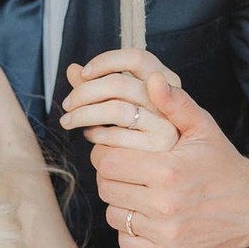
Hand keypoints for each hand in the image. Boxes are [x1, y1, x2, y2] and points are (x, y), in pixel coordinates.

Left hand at [61, 48, 181, 152]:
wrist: (181, 188)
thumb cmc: (149, 140)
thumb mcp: (137, 110)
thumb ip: (102, 89)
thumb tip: (72, 69)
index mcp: (170, 89)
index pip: (138, 58)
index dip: (106, 61)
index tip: (84, 73)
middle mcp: (172, 106)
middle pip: (119, 84)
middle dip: (84, 91)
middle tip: (67, 104)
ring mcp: (166, 134)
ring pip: (115, 111)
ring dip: (83, 115)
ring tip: (71, 121)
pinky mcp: (157, 161)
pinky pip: (114, 142)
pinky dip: (95, 139)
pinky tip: (92, 140)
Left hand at [68, 50, 248, 247]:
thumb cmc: (223, 163)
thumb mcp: (203, 128)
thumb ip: (175, 103)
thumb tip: (152, 79)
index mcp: (168, 171)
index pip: (107, 162)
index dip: (106, 154)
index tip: (117, 150)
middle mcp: (164, 204)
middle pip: (106, 188)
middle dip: (111, 176)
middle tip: (126, 170)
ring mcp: (165, 232)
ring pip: (114, 214)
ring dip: (119, 202)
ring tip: (137, 190)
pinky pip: (127, 241)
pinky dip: (130, 229)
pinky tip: (145, 214)